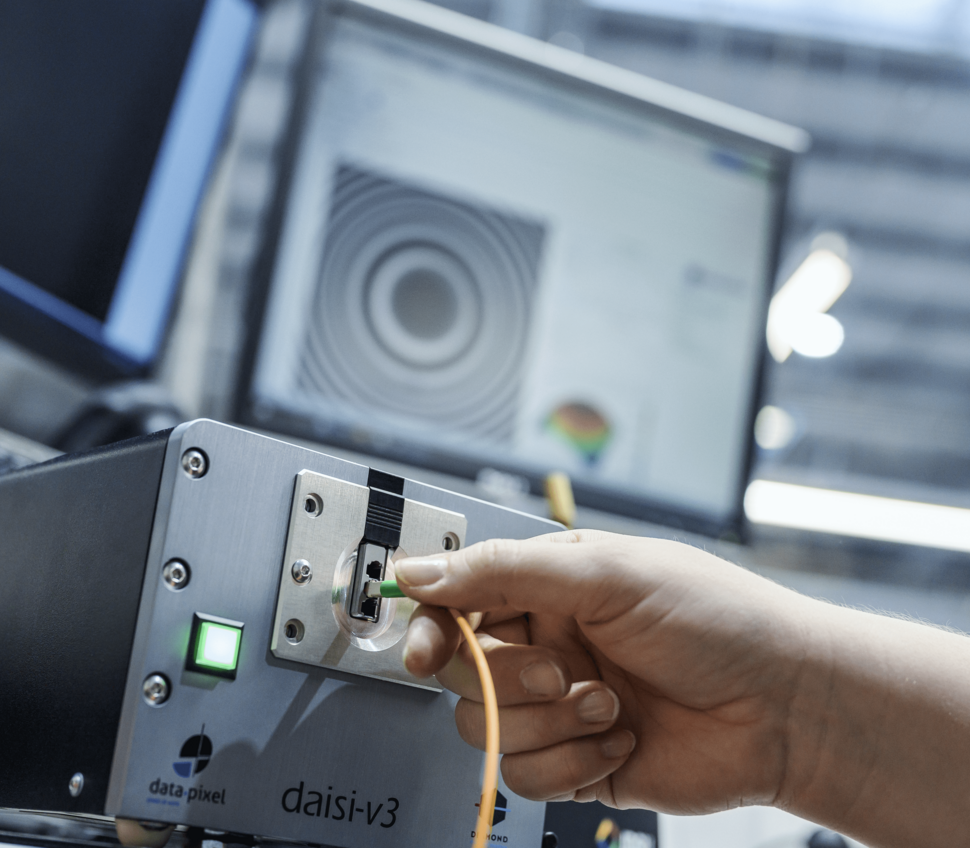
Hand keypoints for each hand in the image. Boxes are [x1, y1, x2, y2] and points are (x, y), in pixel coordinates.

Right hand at [395, 529, 809, 812]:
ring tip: (608, 705)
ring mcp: (560, 706)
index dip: (431, 625)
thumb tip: (420, 571)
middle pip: (463, 671)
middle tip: (560, 672)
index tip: (426, 648)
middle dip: (509, 679)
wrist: (786, 706)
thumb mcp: (606, 574)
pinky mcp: (578, 762)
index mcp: (549, 587)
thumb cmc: (715, 620)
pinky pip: (527, 776)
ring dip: (548, 723)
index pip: (458, 602)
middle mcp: (548, 644)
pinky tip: (619, 741)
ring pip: (488, 728)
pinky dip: (572, 763)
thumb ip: (504, 570)